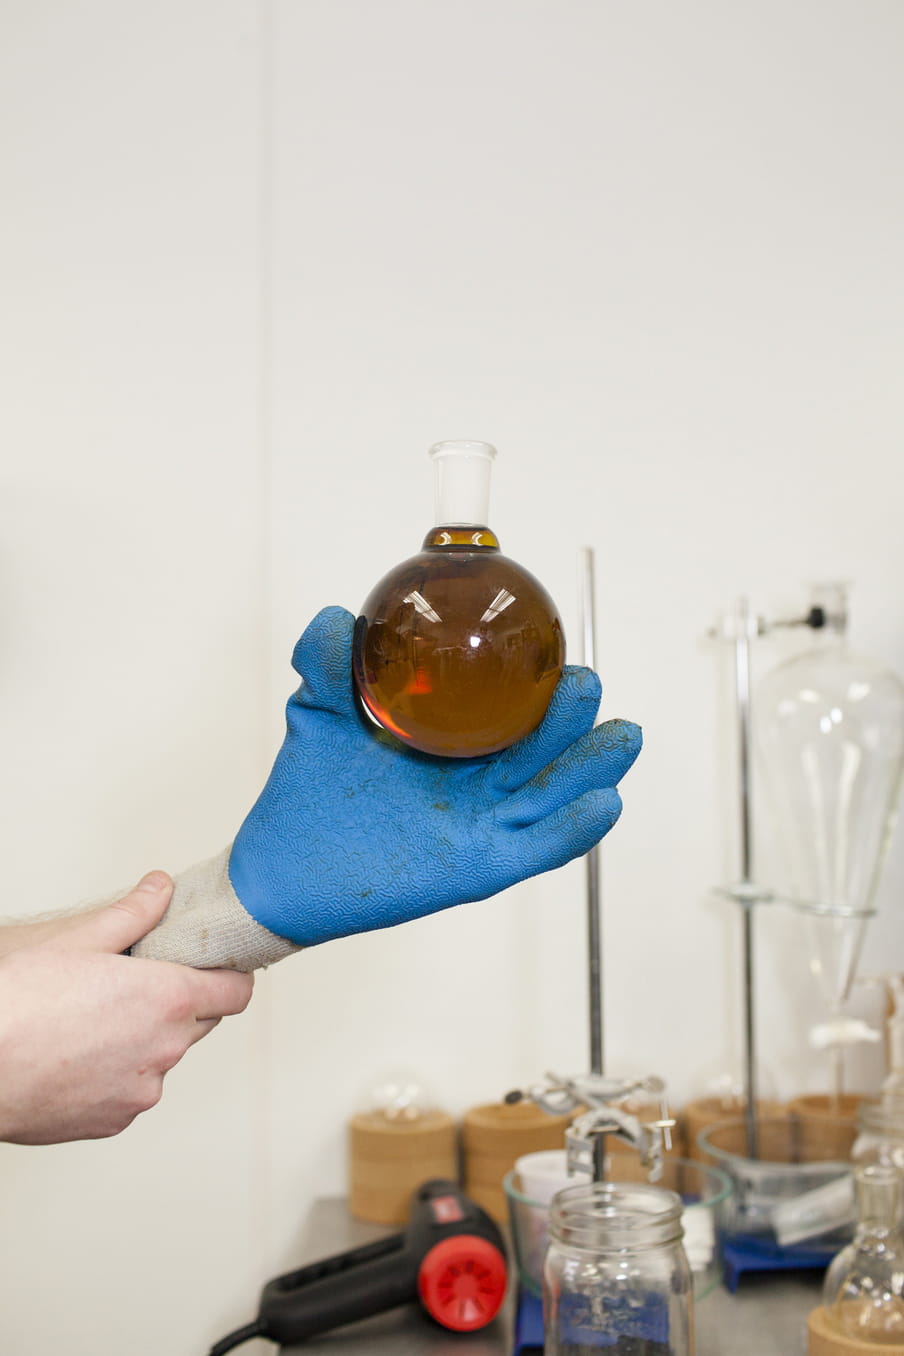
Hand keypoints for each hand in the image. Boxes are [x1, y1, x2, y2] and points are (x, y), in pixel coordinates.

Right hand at [0, 873, 252, 1143]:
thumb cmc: (17, 1004)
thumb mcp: (78, 941)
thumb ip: (133, 914)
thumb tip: (161, 889)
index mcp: (168, 1000)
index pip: (237, 992)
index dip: (230, 976)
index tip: (215, 966)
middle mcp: (165, 1050)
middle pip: (202, 1021)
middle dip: (182, 1001)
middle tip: (139, 985)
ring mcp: (140, 1091)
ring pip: (163, 1057)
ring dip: (146, 1039)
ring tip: (96, 1020)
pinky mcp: (114, 1122)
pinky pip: (133, 1089)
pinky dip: (119, 1072)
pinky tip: (81, 1054)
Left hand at [228, 606, 641, 945]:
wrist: (280, 865)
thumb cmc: (307, 790)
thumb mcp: (320, 714)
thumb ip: (327, 666)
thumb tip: (334, 617)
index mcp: (455, 740)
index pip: (512, 706)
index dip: (540, 680)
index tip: (553, 647)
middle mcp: (479, 782)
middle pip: (544, 747)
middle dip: (573, 717)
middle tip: (584, 683)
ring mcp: (484, 826)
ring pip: (553, 794)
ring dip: (591, 768)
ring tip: (622, 737)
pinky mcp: (481, 869)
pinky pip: (538, 850)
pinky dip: (573, 830)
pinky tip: (603, 804)